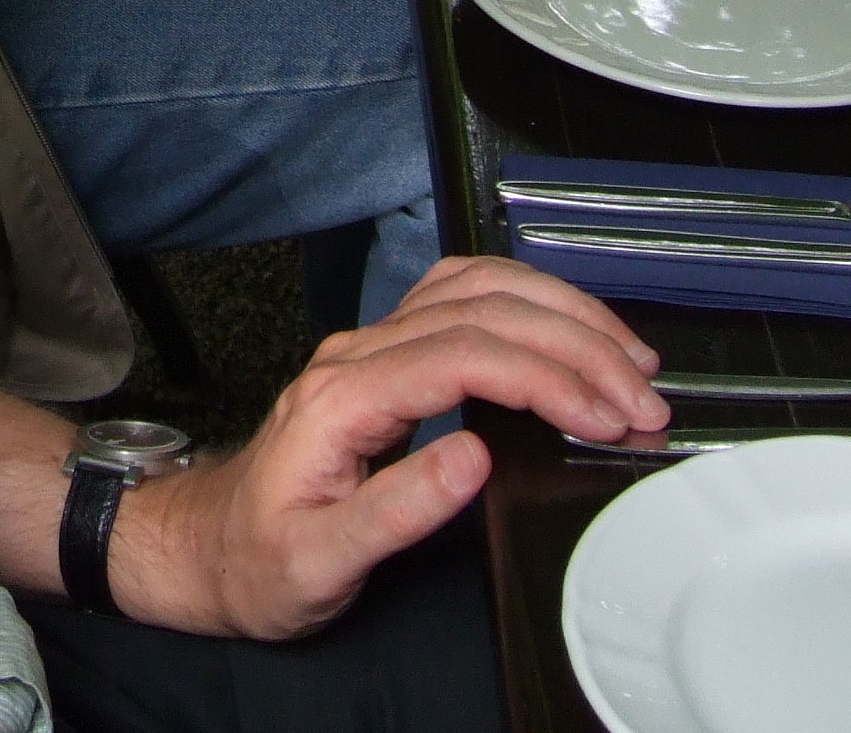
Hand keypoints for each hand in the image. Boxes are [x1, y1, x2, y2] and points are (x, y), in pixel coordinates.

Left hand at [106, 258, 666, 641]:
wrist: (208, 546)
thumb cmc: (259, 560)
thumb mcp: (320, 561)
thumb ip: (395, 511)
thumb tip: (472, 457)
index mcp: (342, 399)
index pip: (462, 355)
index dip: (545, 377)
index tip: (605, 416)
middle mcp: (355, 356)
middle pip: (479, 312)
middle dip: (575, 346)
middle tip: (642, 401)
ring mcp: (369, 347)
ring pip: (474, 289)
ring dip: (560, 313)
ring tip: (628, 360)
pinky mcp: (384, 355)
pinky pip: (459, 299)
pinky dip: (526, 303)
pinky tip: (569, 327)